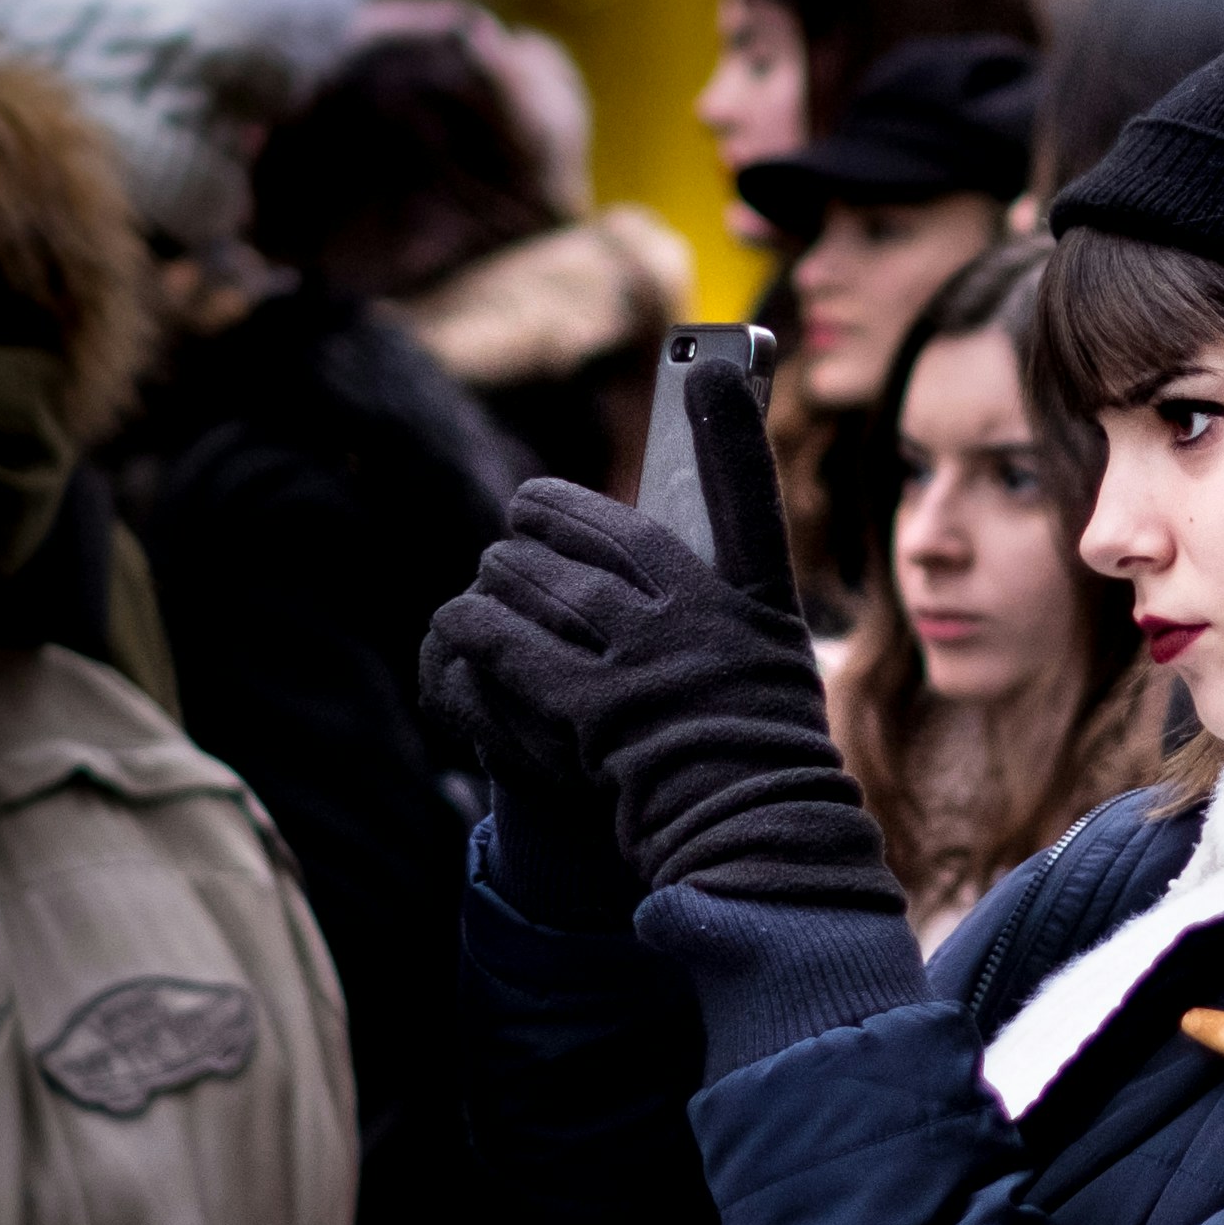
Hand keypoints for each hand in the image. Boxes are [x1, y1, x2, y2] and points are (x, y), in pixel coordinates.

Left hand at [423, 363, 901, 914]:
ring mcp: (648, 659)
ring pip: (530, 581)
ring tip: (486, 602)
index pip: (746, 499)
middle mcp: (701, 617)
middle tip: (518, 542)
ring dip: (495, 588)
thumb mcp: (763, 676)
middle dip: (535, 533)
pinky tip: (460, 638)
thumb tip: (629, 576)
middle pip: (586, 531)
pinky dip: (472, 637)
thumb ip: (706, 614)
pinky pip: (503, 642)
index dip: (731, 429)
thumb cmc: (755, 772)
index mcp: (753, 605)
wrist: (750, 854)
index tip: (713, 370)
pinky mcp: (595, 707)